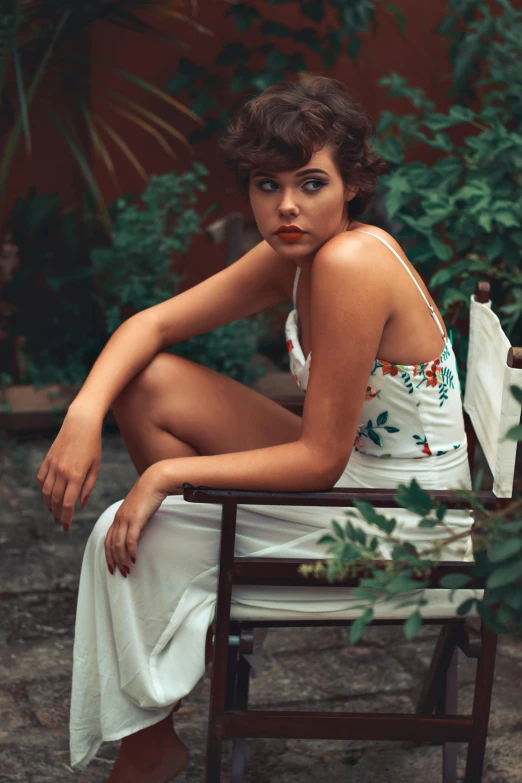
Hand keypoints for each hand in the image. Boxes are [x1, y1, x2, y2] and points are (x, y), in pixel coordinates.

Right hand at [37, 407, 101, 530]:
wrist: (81, 424)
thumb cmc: (93, 445)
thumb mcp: (96, 466)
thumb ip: (88, 487)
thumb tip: (80, 504)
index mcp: (76, 476)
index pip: (68, 504)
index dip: (66, 517)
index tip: (66, 527)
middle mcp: (62, 472)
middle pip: (55, 500)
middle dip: (57, 514)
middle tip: (60, 522)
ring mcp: (53, 466)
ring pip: (46, 491)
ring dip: (48, 504)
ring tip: (54, 511)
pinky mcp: (47, 460)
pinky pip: (41, 479)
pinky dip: (43, 489)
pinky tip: (47, 495)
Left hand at [104, 465, 170, 575]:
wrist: (155, 481)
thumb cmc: (150, 495)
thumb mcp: (140, 512)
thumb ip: (136, 525)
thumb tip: (135, 539)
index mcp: (118, 517)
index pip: (108, 539)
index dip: (108, 555)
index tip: (112, 566)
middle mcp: (119, 519)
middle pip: (110, 545)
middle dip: (113, 561)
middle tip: (119, 573)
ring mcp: (126, 519)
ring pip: (118, 545)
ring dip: (122, 559)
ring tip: (127, 570)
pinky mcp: (135, 519)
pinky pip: (130, 540)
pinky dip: (131, 551)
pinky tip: (134, 558)